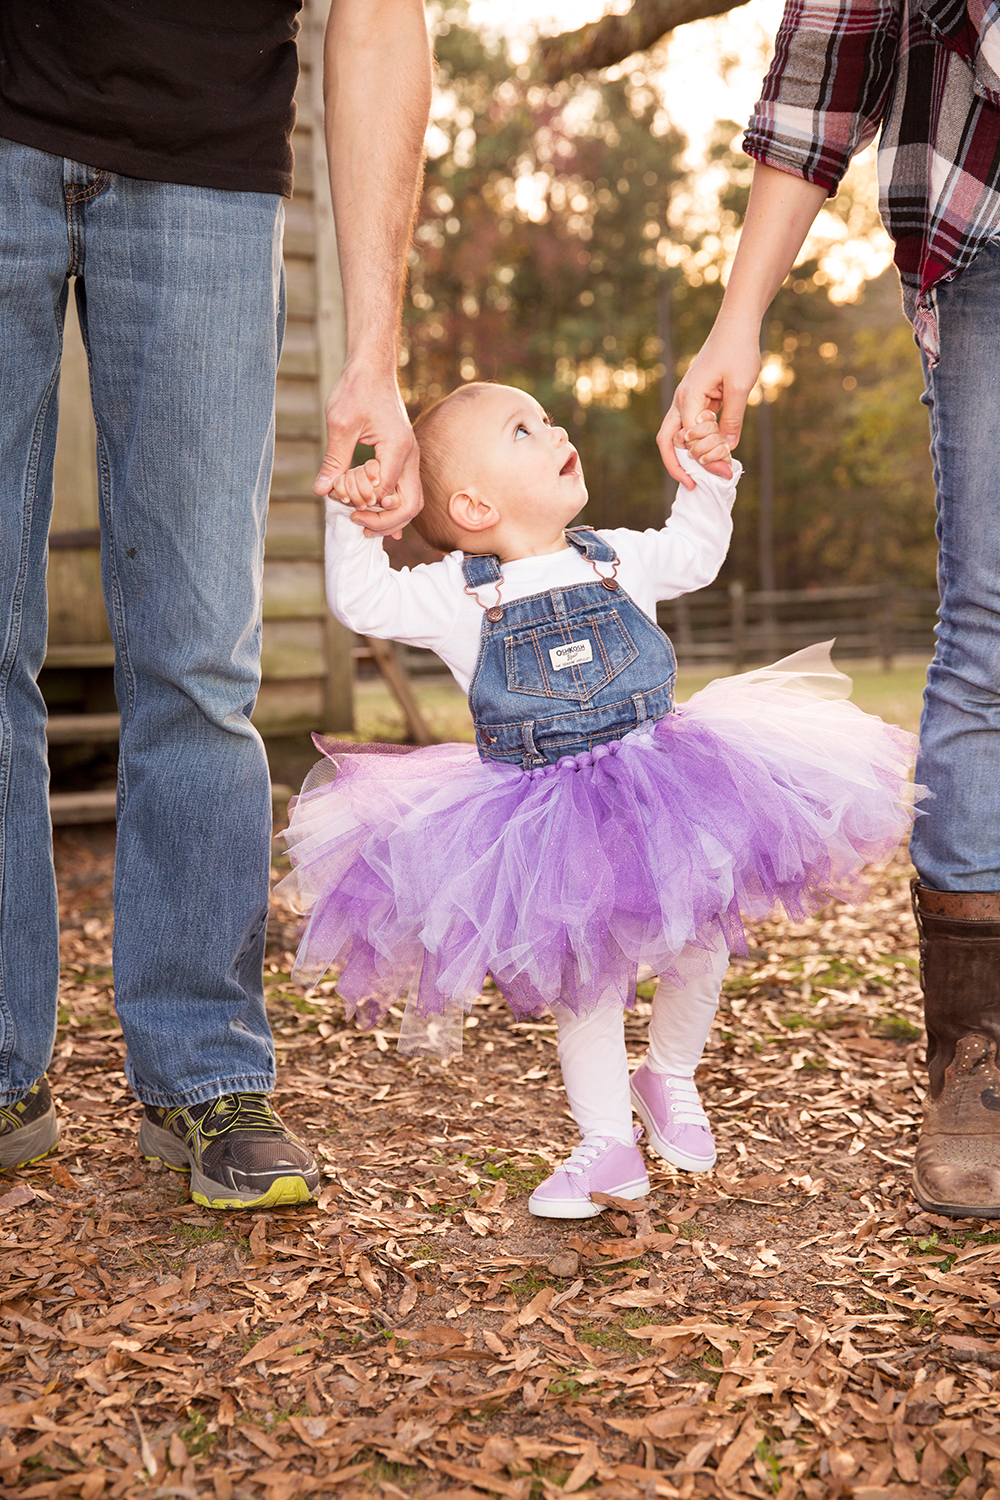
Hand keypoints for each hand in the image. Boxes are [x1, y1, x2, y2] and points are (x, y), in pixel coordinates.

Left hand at [315, 360, 422, 539]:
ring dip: (389, 518)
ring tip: (363, 523)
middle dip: (384, 522)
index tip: (342, 496)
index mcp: (397, 448)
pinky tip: (375, 515)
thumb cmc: (356, 390)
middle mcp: (410, 456)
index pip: (386, 492)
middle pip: (410, 506)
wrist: (372, 368)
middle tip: (358, 524)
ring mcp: (410, 458)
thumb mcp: (340, 425)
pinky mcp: (404, 457)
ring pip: (411, 502)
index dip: (364, 501)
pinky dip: (392, 507)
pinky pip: (405, 491)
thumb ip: (335, 461)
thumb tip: (322, 491)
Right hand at [657, 322, 759, 487]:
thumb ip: (733, 419)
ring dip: (689, 456)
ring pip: (676, 437)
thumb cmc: (738, 350)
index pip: (688, 440)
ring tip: (706, 474)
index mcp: (689, 398)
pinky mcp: (695, 399)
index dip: (704, 459)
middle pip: (667, 442)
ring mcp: (686, 400)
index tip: (726, 471)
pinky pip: (690, 427)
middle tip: (695, 486)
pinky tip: (714, 453)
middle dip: (679, 466)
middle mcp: (681, 401)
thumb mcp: (741, 386)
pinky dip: (698, 443)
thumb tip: (729, 447)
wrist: (735, 325)